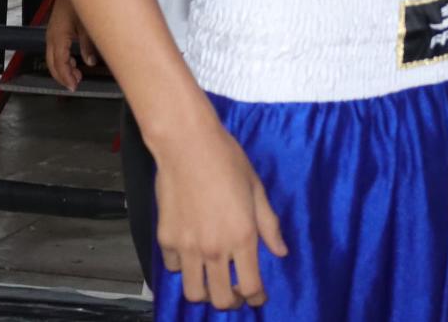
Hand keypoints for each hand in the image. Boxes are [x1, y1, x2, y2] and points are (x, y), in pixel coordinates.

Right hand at [45, 0, 97, 92]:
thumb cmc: (79, 1)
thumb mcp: (88, 25)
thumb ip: (88, 45)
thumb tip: (90, 61)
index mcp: (58, 37)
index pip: (59, 63)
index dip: (66, 77)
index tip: (74, 86)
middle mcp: (52, 37)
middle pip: (52, 64)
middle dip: (62, 76)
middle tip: (75, 84)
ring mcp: (52, 33)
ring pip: (52, 57)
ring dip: (62, 68)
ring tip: (77, 74)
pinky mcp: (55, 30)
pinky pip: (55, 49)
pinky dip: (62, 58)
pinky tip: (73, 60)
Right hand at [153, 116, 288, 309]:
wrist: (187, 145)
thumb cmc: (228, 161)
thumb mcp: (257, 190)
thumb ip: (269, 226)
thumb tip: (281, 252)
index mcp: (242, 237)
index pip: (250, 286)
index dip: (256, 298)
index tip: (258, 297)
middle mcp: (214, 249)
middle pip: (220, 299)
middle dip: (231, 302)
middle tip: (235, 294)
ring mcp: (187, 247)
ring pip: (193, 292)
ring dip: (205, 293)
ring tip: (211, 282)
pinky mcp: (166, 239)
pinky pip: (173, 268)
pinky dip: (182, 268)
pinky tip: (190, 256)